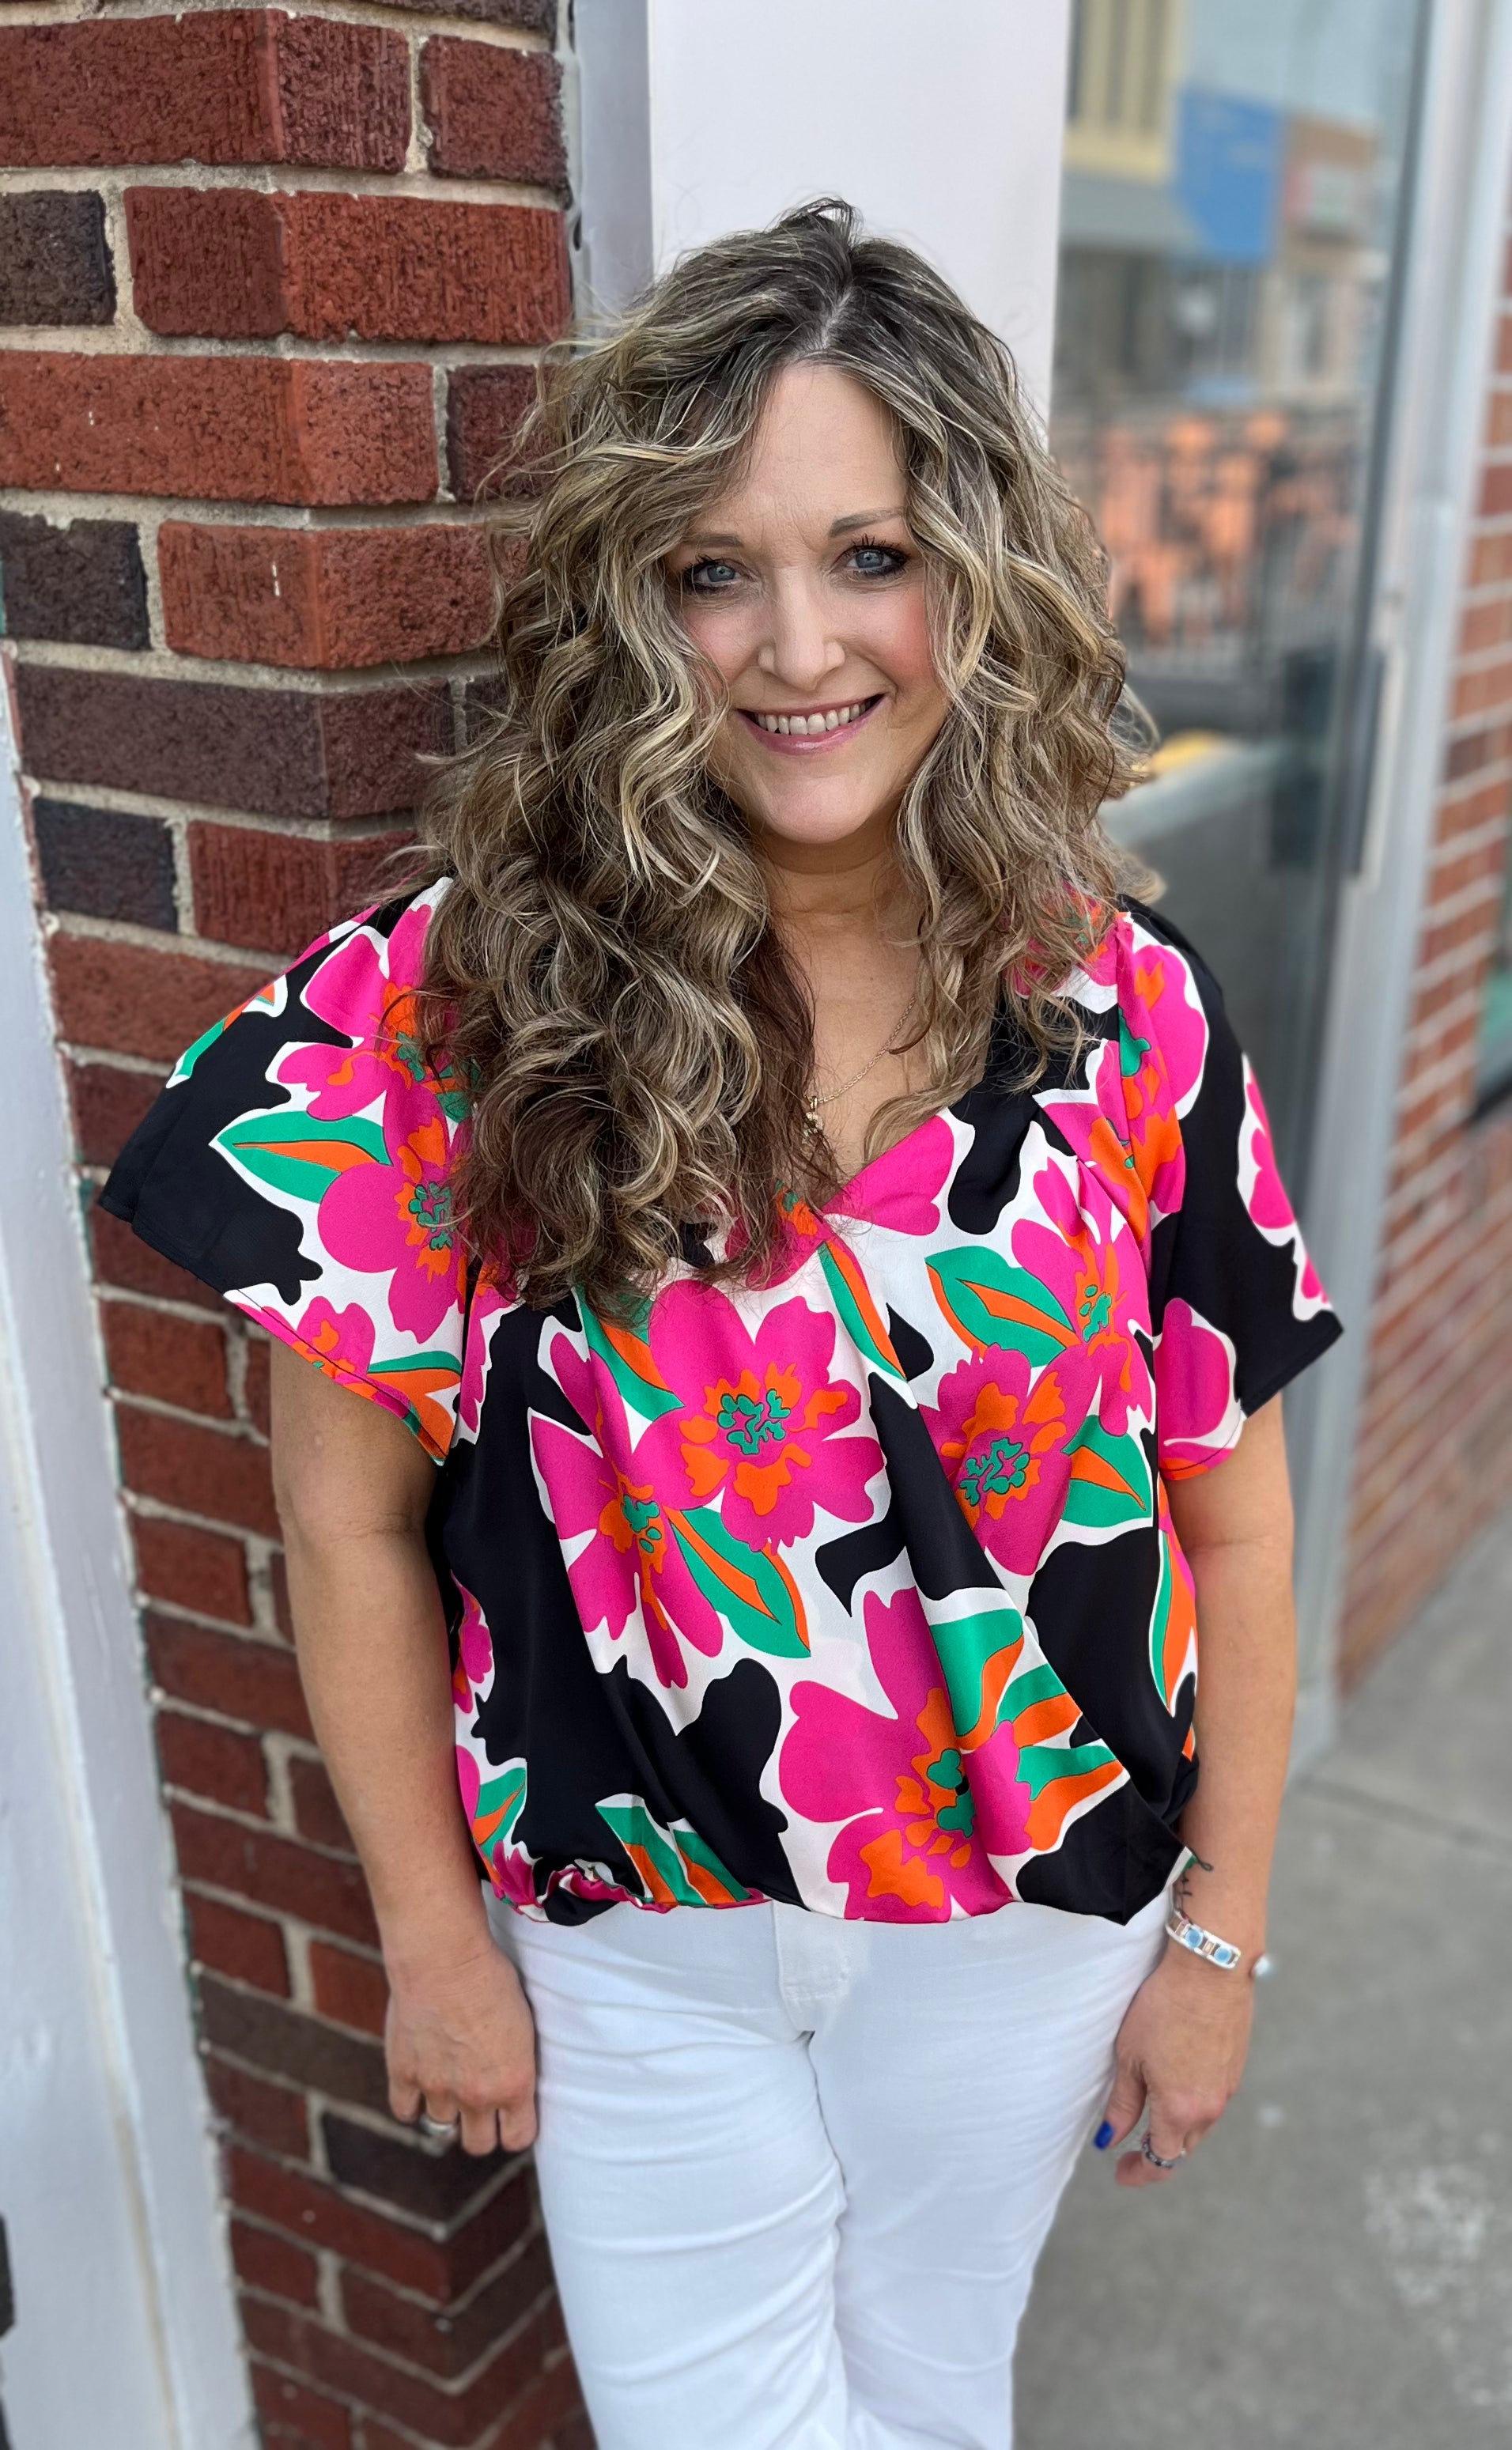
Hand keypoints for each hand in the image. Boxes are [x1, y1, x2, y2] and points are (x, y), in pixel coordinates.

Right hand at [385, 1940, 538, 2156]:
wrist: (445, 1956)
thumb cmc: (491, 1976)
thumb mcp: (523, 2023)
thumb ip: (516, 2062)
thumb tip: (512, 2079)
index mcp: (514, 2083)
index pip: (518, 2138)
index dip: (514, 2128)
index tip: (511, 2115)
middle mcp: (476, 2095)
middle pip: (479, 2145)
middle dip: (481, 2127)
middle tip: (479, 2102)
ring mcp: (437, 2088)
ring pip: (442, 2129)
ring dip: (447, 2110)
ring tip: (450, 2082)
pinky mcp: (403, 2074)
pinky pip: (405, 2112)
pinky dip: (412, 2102)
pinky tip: (421, 2080)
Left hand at [1096, 1943, 1253, 2185]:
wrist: (1210, 1970)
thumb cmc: (1163, 2008)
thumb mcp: (1130, 2057)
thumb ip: (1122, 2104)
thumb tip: (1110, 2140)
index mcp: (1180, 2110)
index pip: (1162, 2161)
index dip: (1140, 2173)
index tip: (1121, 2172)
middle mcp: (1209, 2107)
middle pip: (1183, 2146)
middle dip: (1158, 2150)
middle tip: (1131, 2143)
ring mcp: (1227, 2088)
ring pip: (1200, 2124)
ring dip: (1177, 2125)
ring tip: (1150, 2108)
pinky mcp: (1235, 2067)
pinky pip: (1212, 2099)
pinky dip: (1193, 2102)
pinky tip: (1176, 2079)